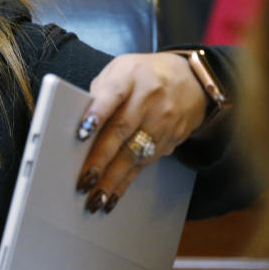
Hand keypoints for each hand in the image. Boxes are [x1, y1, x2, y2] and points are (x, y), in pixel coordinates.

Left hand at [75, 53, 206, 212]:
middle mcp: (148, 98)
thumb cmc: (142, 76)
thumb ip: (99, 93)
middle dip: (100, 158)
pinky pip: (145, 164)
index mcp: (130, 76)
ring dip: (113, 179)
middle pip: (122, 129)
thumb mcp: (119, 71)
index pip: (113, 93)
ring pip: (135, 153)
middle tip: (83, 180)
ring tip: (95, 198)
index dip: (97, 112)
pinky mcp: (170, 140)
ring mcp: (163, 120)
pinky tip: (112, 195)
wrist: (191, 80)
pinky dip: (126, 181)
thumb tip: (77, 124)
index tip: (81, 133)